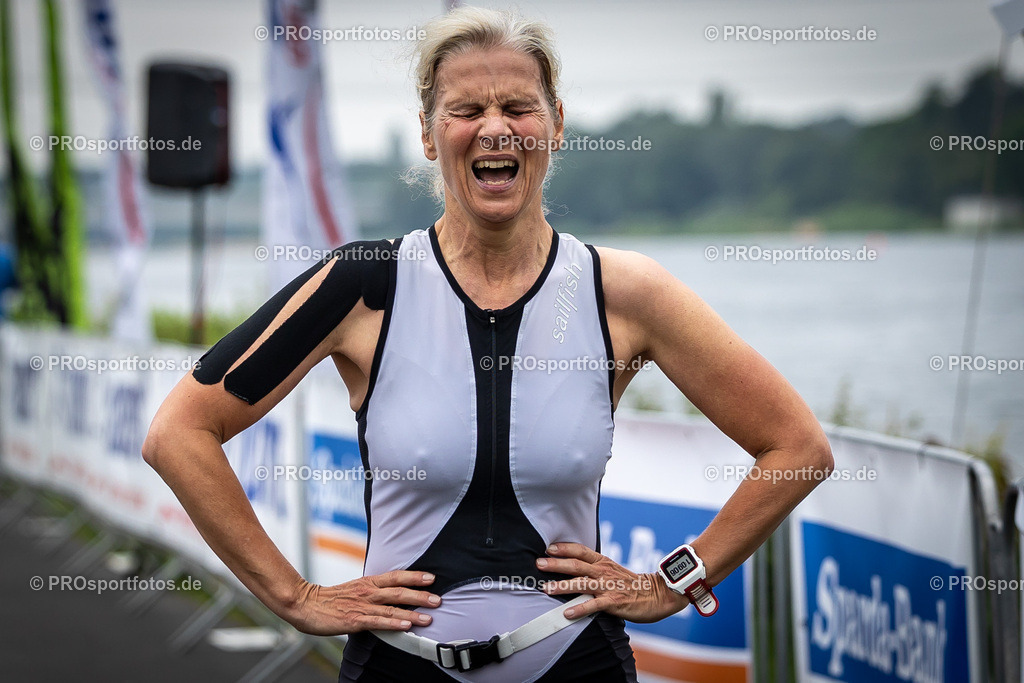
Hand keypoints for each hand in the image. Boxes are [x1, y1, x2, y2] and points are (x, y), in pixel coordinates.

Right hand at [285, 571, 440, 635]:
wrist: (304, 604)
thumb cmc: (329, 599)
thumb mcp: (354, 589)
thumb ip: (372, 591)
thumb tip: (390, 594)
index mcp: (368, 582)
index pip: (396, 576)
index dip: (414, 576)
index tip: (431, 578)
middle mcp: (367, 591)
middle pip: (399, 591)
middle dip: (420, 595)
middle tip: (438, 599)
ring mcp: (362, 606)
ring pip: (392, 607)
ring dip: (412, 612)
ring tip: (429, 616)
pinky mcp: (355, 620)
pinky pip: (378, 622)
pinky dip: (393, 623)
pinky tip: (406, 625)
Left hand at [537, 543, 688, 622]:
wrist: (658, 594)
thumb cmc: (633, 585)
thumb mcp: (613, 571)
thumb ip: (595, 569)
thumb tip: (574, 570)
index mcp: (603, 562)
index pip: (581, 550)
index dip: (564, 548)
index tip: (548, 548)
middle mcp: (604, 571)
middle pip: (576, 564)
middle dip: (556, 564)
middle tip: (538, 563)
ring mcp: (608, 586)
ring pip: (581, 583)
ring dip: (562, 585)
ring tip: (546, 588)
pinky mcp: (614, 602)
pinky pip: (593, 605)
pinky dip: (579, 608)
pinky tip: (566, 613)